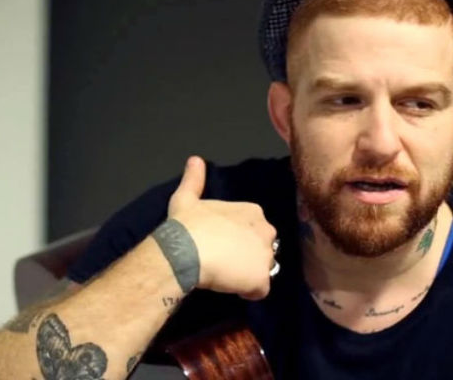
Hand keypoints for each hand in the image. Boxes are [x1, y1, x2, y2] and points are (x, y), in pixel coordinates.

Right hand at [167, 156, 276, 299]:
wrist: (186, 251)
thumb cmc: (187, 224)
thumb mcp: (186, 198)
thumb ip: (194, 179)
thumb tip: (194, 159)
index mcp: (253, 211)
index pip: (254, 229)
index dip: (239, 240)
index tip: (221, 245)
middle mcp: (266, 231)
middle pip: (263, 249)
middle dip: (249, 257)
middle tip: (224, 262)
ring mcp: (266, 256)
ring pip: (263, 270)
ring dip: (249, 275)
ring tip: (227, 276)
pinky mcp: (261, 279)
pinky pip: (260, 291)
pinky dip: (248, 292)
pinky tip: (232, 289)